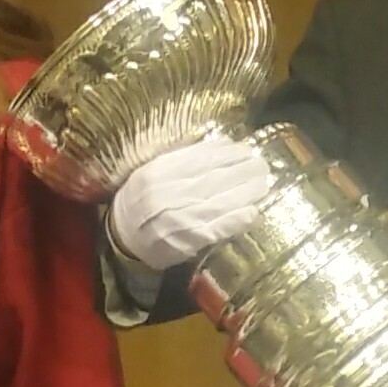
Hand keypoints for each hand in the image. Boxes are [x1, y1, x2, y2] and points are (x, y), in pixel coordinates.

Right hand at [107, 134, 275, 265]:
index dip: (226, 154)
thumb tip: (223, 144)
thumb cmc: (141, 199)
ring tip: (264, 184)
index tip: (245, 149)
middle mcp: (166, 195)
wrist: (123, 237)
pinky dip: (235, 220)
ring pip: (217, 203)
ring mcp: (177, 220)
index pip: (198, 159)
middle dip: (242, 171)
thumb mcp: (153, 171)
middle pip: (212, 180)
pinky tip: (252, 212)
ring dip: (245, 193)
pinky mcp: (185, 242)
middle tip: (262, 165)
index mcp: (157, 173)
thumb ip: (183, 158)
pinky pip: (215, 230)